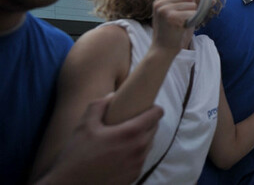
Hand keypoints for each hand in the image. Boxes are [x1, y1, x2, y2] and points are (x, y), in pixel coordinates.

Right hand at [37, 95, 161, 184]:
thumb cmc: (77, 155)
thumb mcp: (84, 125)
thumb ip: (100, 105)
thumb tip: (113, 95)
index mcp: (131, 133)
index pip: (157, 114)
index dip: (153, 108)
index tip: (145, 106)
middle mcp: (140, 149)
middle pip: (154, 128)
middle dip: (147, 122)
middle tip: (132, 120)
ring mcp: (139, 164)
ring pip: (149, 144)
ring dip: (142, 138)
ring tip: (126, 137)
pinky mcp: (135, 176)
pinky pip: (142, 159)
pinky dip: (136, 153)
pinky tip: (121, 153)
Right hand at [151, 0, 196, 54]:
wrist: (162, 50)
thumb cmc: (171, 32)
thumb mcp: (170, 14)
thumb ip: (178, 2)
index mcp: (159, 1)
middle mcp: (160, 4)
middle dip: (191, 5)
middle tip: (184, 17)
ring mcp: (165, 10)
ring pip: (192, 4)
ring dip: (192, 14)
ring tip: (182, 24)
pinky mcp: (172, 18)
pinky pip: (192, 13)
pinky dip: (192, 20)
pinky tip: (183, 27)